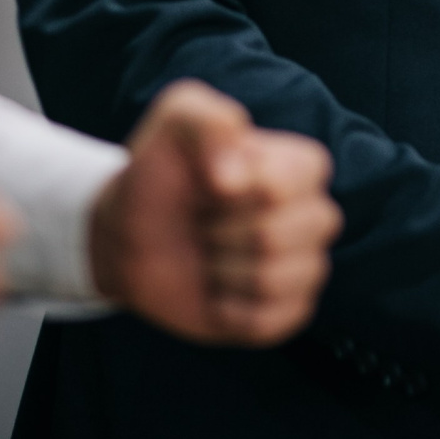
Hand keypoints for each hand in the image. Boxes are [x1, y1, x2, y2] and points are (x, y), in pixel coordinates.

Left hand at [90, 80, 340, 346]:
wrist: (127, 235)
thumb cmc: (161, 174)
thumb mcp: (176, 120)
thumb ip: (208, 117)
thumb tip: (233, 175)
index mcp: (301, 167)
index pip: (298, 178)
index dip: (244, 185)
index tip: (210, 181)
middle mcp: (312, 216)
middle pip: (279, 235)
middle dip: (222, 232)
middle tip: (202, 222)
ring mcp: (302, 268)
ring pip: (273, 280)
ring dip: (221, 270)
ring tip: (207, 255)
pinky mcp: (284, 314)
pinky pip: (266, 321)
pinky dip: (226, 310)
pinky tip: (214, 291)